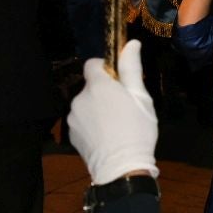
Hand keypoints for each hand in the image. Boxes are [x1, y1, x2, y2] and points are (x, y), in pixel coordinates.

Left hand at [68, 40, 159, 184]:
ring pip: (86, 104)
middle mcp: (80, 97)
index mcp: (98, 86)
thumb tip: (131, 43)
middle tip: (123, 108)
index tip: (119, 82)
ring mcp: (73, 117)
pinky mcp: (71, 133)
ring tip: (114, 125)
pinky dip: (91, 124)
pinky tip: (106, 137)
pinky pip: (82, 121)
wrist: (121, 168)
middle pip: (91, 86)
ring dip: (96, 108)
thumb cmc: (137, 130)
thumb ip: (132, 69)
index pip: (92, 64)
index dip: (106, 69)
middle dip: (104, 92)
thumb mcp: (141, 98)